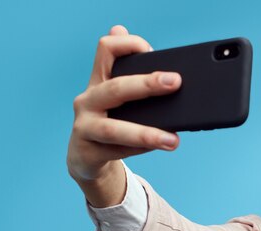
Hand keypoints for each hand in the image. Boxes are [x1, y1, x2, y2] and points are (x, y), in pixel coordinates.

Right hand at [66, 25, 182, 205]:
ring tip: (173, 140)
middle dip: (147, 84)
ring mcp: (85, 126)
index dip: (129, 44)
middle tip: (175, 82)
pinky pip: (117, 151)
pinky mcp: (88, 152)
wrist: (85, 157)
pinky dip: (140, 150)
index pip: (106, 49)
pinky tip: (158, 148)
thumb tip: (166, 72)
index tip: (152, 51)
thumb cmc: (110, 122)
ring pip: (115, 129)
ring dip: (146, 134)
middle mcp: (88, 100)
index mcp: (98, 80)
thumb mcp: (121, 100)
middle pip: (116, 87)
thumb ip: (138, 82)